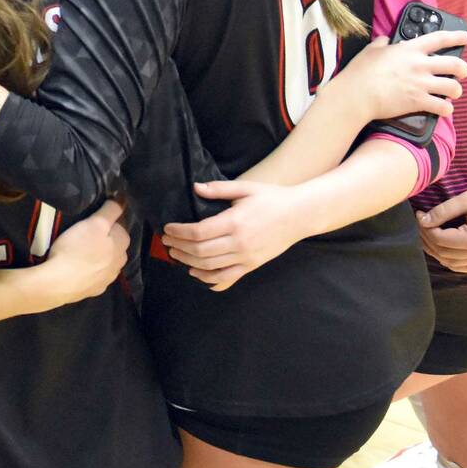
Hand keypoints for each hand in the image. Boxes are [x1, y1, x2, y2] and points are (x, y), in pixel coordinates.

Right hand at [37, 200, 128, 307]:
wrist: (59, 282)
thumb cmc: (76, 248)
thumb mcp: (94, 223)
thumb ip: (110, 211)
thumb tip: (122, 200)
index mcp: (122, 244)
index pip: (121, 226)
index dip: (107, 220)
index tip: (93, 219)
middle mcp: (120, 262)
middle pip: (115, 245)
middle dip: (105, 239)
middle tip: (84, 233)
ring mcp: (108, 278)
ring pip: (106, 261)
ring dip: (98, 255)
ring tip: (80, 250)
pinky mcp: (95, 289)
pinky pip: (96, 275)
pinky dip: (90, 270)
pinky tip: (78, 267)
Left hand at [159, 180, 310, 291]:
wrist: (299, 215)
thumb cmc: (271, 198)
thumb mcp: (245, 188)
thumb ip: (218, 189)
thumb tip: (195, 187)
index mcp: (234, 222)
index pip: (198, 232)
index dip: (179, 232)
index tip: (167, 228)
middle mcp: (239, 243)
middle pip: (201, 252)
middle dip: (179, 248)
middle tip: (167, 242)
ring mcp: (246, 257)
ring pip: (210, 267)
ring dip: (189, 263)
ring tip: (177, 255)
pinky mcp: (252, 265)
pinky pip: (228, 278)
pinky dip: (210, 280)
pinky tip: (197, 274)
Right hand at [326, 30, 466, 122]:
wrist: (357, 94)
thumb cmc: (361, 71)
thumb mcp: (371, 50)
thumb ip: (382, 43)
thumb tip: (385, 40)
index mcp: (410, 50)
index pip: (440, 39)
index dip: (458, 36)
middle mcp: (420, 65)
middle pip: (455, 64)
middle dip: (464, 69)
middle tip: (462, 72)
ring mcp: (422, 84)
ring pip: (454, 87)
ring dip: (456, 90)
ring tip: (452, 93)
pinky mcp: (419, 102)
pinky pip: (443, 107)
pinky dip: (446, 109)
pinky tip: (443, 109)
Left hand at [417, 174, 466, 272]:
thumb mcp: (466, 199)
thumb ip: (443, 211)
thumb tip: (422, 220)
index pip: (440, 240)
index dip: (424, 228)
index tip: (419, 214)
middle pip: (444, 254)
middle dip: (427, 240)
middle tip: (421, 223)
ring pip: (454, 264)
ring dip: (438, 252)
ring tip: (428, 234)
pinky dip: (453, 261)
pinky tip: (445, 247)